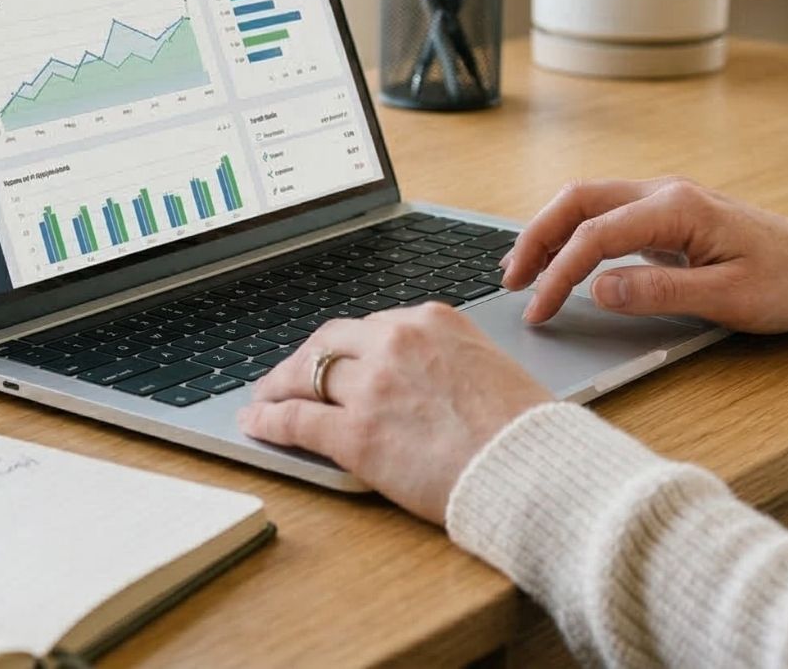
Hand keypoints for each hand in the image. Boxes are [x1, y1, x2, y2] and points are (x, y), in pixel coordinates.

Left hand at [237, 304, 551, 522]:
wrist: (531, 467)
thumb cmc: (525, 429)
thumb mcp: (489, 366)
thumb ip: (448, 360)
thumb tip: (426, 377)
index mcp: (432, 320)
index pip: (371, 325)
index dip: (346, 347)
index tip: (336, 359)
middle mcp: (396, 342)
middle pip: (329, 342)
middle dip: (304, 358)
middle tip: (290, 375)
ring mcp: (372, 387)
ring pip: (305, 376)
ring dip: (278, 387)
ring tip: (265, 398)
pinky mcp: (355, 434)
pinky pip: (297, 419)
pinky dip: (269, 420)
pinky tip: (257, 423)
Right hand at [504, 177, 787, 331]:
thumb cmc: (786, 282)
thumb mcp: (728, 297)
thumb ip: (660, 292)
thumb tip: (599, 288)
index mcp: (677, 208)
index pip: (596, 235)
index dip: (559, 274)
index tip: (539, 311)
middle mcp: (664, 192)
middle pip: (578, 201)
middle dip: (536, 237)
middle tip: (510, 281)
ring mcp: (665, 200)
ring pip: (587, 202)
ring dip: (550, 231)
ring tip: (522, 269)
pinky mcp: (667, 215)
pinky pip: (606, 214)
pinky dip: (573, 233)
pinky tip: (560, 258)